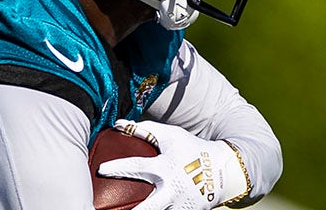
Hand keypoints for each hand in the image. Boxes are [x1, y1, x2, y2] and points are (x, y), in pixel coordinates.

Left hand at [98, 120, 249, 209]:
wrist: (225, 171)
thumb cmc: (192, 149)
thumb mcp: (171, 135)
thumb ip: (144, 130)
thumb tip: (119, 124)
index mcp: (166, 168)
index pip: (136, 168)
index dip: (117, 168)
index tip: (100, 170)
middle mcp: (172, 190)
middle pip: (149, 207)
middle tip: (108, 209)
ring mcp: (181, 206)